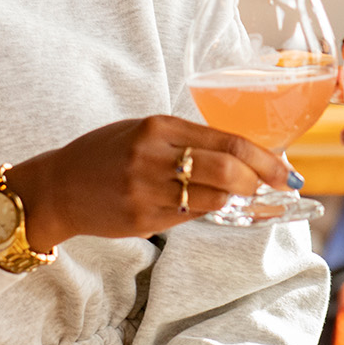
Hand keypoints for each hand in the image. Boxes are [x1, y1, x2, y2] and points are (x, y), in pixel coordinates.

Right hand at [5, 115, 291, 244]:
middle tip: (274, 186)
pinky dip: (209, 210)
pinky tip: (212, 205)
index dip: (263, 157)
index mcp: (158, 126)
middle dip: (260, 180)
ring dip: (237, 198)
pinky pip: (191, 216)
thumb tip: (241, 155)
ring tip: (246, 196)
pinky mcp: (142, 218)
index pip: (227, 140)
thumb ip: (187, 140)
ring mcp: (147, 190)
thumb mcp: (143, 132)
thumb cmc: (105, 155)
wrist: (58, 187)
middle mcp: (154, 156)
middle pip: (227, 169)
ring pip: (214, 197)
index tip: (285, 170)